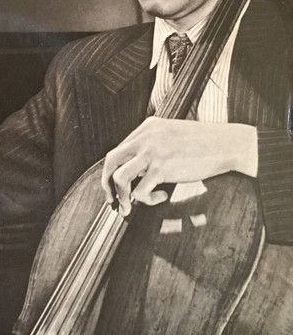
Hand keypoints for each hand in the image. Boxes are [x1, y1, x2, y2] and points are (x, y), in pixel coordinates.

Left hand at [101, 117, 257, 215]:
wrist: (227, 144)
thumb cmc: (203, 143)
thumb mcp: (172, 134)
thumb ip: (153, 144)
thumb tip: (137, 168)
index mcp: (147, 127)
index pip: (118, 150)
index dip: (112, 171)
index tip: (114, 186)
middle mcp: (145, 137)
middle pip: (110, 160)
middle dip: (106, 183)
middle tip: (112, 200)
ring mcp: (152, 152)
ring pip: (120, 177)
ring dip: (121, 196)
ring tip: (129, 207)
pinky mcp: (163, 168)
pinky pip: (141, 191)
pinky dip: (148, 199)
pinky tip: (162, 196)